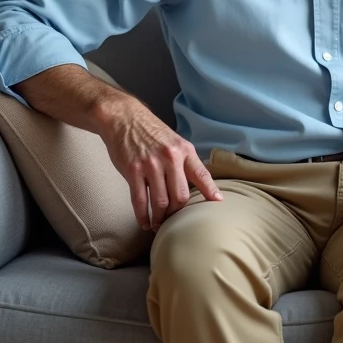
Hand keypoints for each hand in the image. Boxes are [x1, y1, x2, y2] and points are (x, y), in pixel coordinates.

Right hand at [99, 98, 222, 230]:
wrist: (125, 119)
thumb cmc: (152, 133)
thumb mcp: (175, 142)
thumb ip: (185, 161)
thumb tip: (199, 184)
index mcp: (184, 150)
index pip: (202, 174)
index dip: (210, 190)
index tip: (217, 202)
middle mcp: (170, 158)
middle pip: (180, 195)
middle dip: (178, 212)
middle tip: (174, 219)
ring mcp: (150, 165)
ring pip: (161, 201)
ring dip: (160, 218)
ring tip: (159, 224)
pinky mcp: (132, 171)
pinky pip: (139, 200)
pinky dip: (143, 215)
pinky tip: (145, 222)